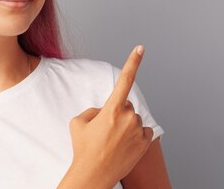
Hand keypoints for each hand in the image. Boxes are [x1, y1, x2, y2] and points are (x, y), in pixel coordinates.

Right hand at [68, 45, 153, 185]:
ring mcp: (138, 130)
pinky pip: (143, 131)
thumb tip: (106, 110)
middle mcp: (128, 117)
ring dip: (126, 125)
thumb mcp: (78, 122)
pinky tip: (124, 146)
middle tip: (105, 130)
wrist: (93, 176)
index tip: (141, 48)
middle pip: (126, 105)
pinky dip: (136, 136)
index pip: (125, 79)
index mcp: (112, 108)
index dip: (133, 61)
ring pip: (134, 119)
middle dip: (118, 112)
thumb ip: (94, 109)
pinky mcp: (145, 142)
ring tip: (112, 141)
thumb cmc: (83, 149)